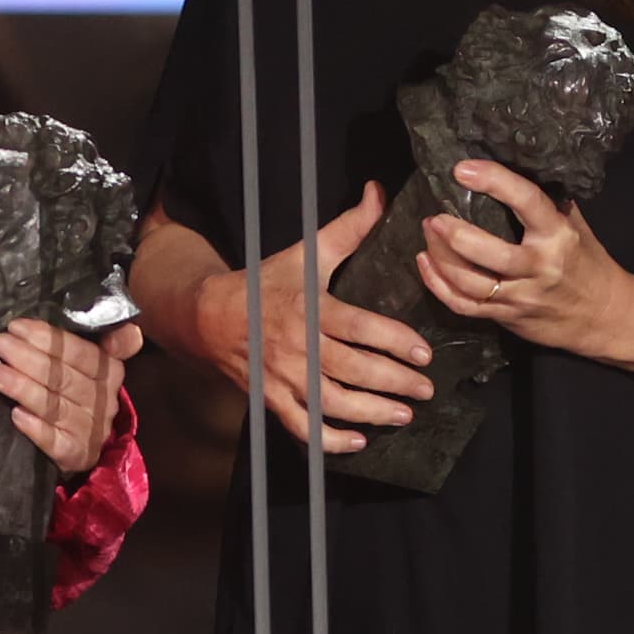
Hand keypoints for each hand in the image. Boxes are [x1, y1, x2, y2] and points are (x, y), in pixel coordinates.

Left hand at [0, 318, 141, 470]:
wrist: (78, 445)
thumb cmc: (72, 392)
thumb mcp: (83, 363)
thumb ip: (92, 341)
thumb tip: (125, 330)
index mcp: (110, 370)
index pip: (82, 351)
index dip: (50, 338)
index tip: (18, 326)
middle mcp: (106, 400)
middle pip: (65, 376)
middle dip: (28, 357)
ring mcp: (93, 430)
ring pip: (57, 406)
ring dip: (24, 389)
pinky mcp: (78, 455)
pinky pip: (57, 442)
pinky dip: (36, 428)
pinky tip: (16, 415)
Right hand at [196, 184, 433, 452]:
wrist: (209, 316)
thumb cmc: (265, 284)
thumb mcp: (305, 253)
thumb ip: (348, 228)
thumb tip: (379, 192)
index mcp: (310, 308)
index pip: (359, 328)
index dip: (394, 342)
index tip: (424, 354)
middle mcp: (298, 346)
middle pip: (353, 369)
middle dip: (394, 383)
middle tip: (425, 390)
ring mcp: (283, 376)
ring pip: (331, 402)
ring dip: (371, 413)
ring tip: (403, 415)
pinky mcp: (271, 399)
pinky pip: (301, 427)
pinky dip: (329, 439)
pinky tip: (358, 441)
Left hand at [415, 162, 633, 357]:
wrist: (605, 317)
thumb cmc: (588, 263)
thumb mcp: (577, 227)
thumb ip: (549, 202)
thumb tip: (518, 165)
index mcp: (559, 236)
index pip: (527, 202)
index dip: (495, 181)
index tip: (463, 169)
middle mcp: (540, 267)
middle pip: (490, 253)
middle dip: (455, 234)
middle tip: (434, 216)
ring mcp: (522, 296)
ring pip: (471, 283)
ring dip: (441, 258)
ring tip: (428, 235)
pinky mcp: (508, 318)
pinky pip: (465, 306)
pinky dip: (439, 286)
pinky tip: (426, 264)